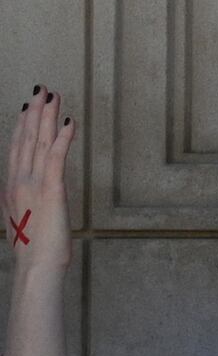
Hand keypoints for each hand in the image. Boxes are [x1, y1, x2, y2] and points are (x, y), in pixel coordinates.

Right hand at [8, 89, 71, 277]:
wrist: (36, 265)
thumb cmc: (35, 247)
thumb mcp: (26, 217)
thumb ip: (26, 200)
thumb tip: (30, 192)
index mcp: (12, 186)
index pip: (16, 148)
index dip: (21, 125)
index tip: (27, 106)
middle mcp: (18, 180)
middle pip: (26, 139)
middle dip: (34, 112)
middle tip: (42, 90)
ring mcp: (33, 184)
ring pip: (38, 142)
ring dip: (47, 117)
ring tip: (53, 95)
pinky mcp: (51, 190)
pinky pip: (56, 158)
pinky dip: (62, 138)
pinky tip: (68, 121)